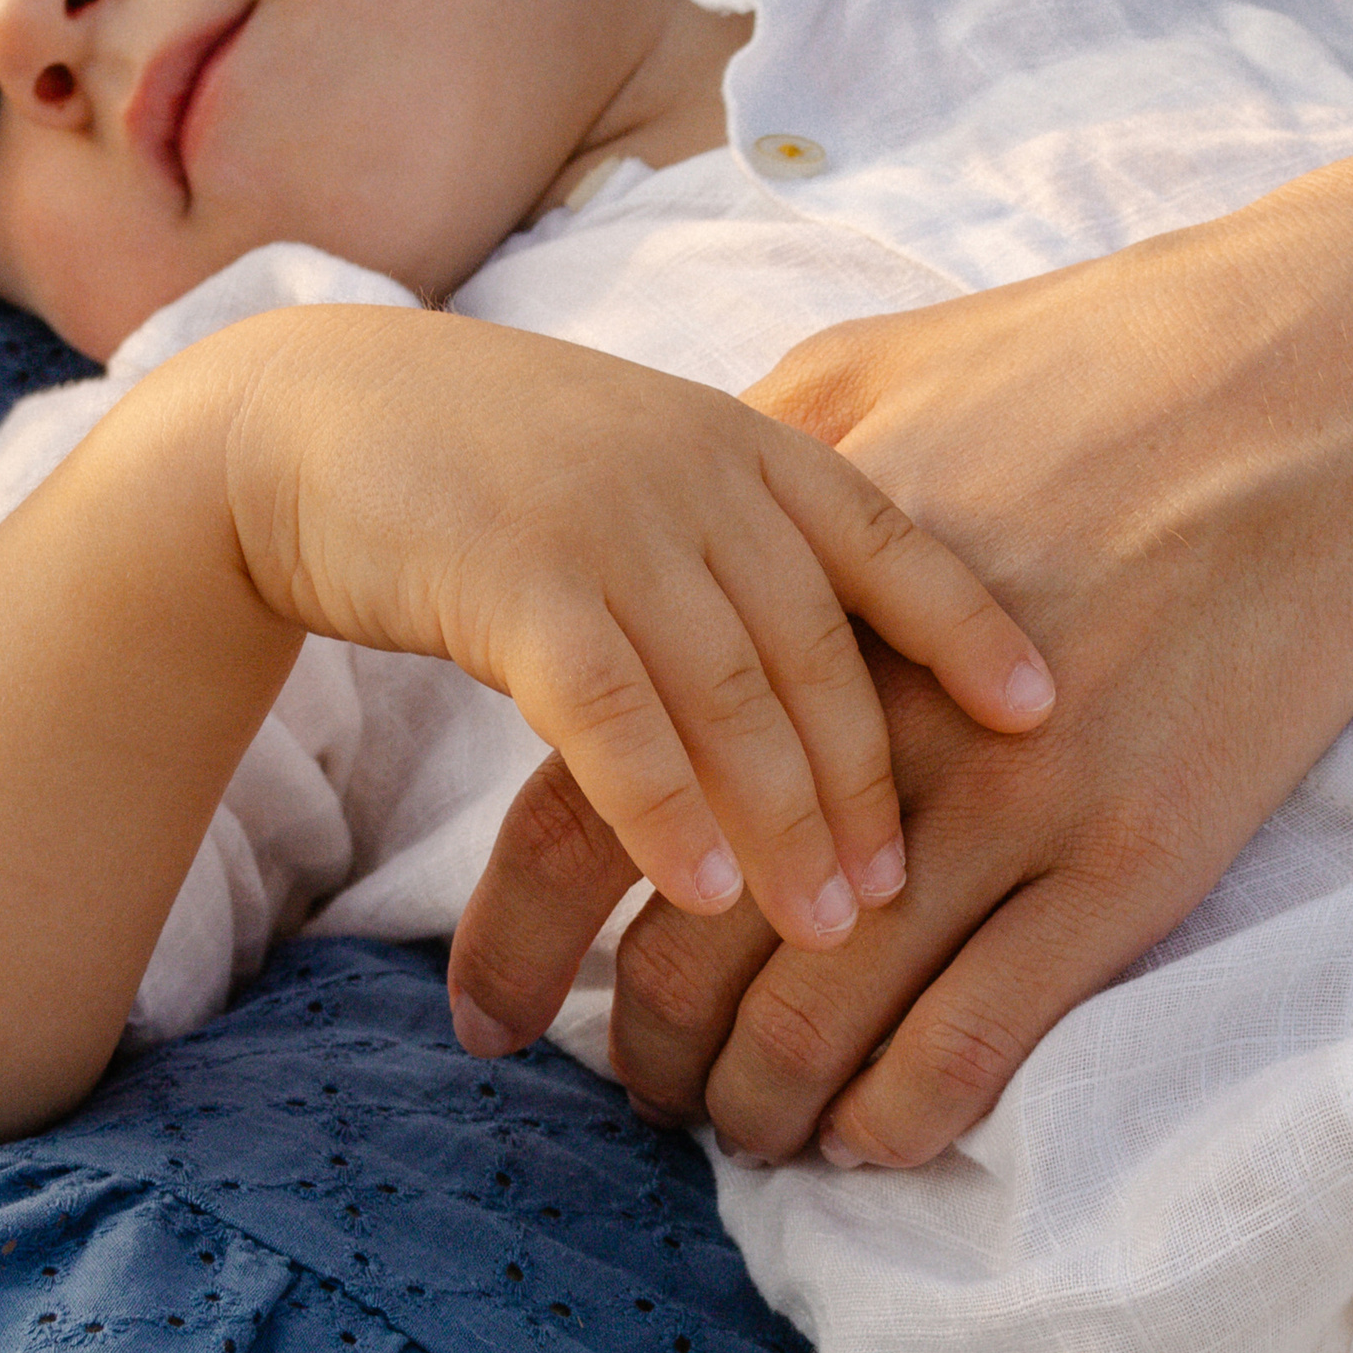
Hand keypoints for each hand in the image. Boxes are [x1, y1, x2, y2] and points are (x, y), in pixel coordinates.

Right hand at [216, 307, 1053, 970]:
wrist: (310, 420)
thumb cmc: (494, 460)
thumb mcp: (651, 461)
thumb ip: (748, 528)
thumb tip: (852, 642)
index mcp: (745, 443)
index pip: (889, 540)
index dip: (967, 629)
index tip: (1042, 715)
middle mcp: (695, 474)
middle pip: (819, 648)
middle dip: (870, 782)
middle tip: (906, 898)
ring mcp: (609, 521)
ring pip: (731, 694)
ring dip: (788, 822)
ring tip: (828, 933)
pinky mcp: (515, 581)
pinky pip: (615, 712)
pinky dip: (667, 808)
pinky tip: (703, 890)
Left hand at [450, 138, 1352, 1155]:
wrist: (1331, 377)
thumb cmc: (1098, 363)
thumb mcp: (871, 373)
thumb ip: (742, 485)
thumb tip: (641, 563)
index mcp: (781, 611)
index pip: (586, 806)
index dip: (515, 935)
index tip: (492, 1009)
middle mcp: (871, 723)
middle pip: (685, 944)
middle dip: (635, 1051)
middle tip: (624, 1092)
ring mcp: (1006, 801)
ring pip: (820, 1016)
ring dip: (755, 1103)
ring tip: (735, 1132)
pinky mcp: (1131, 857)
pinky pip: (977, 1037)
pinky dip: (898, 1115)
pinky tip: (866, 1141)